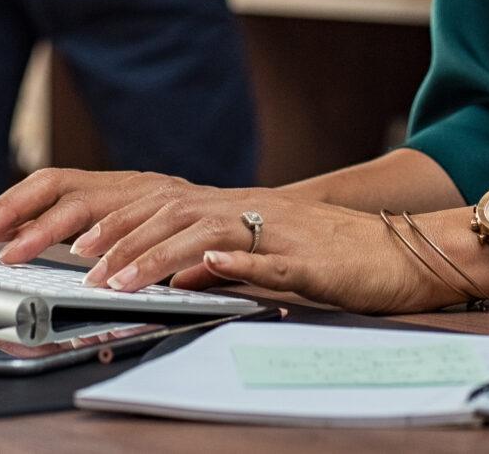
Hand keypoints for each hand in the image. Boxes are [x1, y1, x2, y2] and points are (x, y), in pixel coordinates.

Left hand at [0, 167, 208, 263]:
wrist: (280, 222)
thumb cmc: (206, 233)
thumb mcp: (146, 233)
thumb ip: (104, 240)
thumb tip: (51, 254)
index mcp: (126, 188)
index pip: (58, 184)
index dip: (13, 205)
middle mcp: (149, 188)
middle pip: (82, 193)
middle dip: (38, 224)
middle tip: (5, 253)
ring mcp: (182, 202)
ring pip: (132, 216)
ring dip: (99, 247)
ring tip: (71, 272)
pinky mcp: (217, 221)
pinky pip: (179, 241)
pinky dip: (149, 260)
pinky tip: (126, 280)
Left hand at [89, 188, 457, 314]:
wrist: (406, 253)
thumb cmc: (342, 258)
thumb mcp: (273, 261)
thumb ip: (229, 263)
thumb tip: (183, 272)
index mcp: (245, 212)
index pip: (170, 211)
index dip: (124, 225)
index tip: (82, 246)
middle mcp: (258, 212)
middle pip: (178, 216)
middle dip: (125, 240)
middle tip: (85, 265)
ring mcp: (284, 233)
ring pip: (212, 233)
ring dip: (162, 254)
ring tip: (124, 278)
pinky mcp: (312, 259)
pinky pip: (271, 257)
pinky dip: (238, 259)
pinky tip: (209, 262)